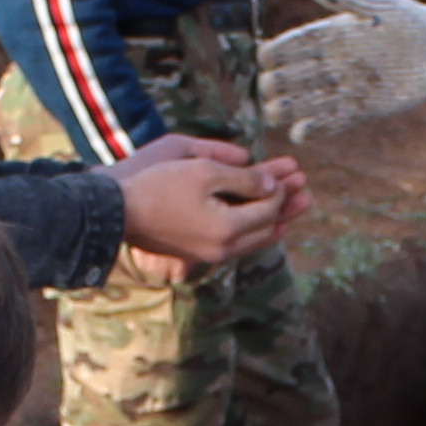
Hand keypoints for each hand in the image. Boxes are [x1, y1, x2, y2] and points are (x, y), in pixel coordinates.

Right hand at [110, 136, 286, 270]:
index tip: (290, 170)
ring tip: (291, 215)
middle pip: (266, 229)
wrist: (117, 212)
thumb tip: (272, 187)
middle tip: (308, 195)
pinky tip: (255, 228)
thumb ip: (243, 179)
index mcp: (228, 229)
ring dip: (272, 222)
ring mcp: (209, 254)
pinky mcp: (196, 253)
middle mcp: (223, 249)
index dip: (280, 187)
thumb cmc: (159, 186)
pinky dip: (251, 232)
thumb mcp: (204, 172)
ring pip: (252, 240)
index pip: (267, 208)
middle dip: (287, 209)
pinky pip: (235, 244)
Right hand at [259, 0, 425, 137]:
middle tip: (265, 88)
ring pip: (311, 99)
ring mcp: (347, 86)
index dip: (278, 51)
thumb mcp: (377, 2)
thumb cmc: (407, 19)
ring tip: (274, 114)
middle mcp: (334, 62)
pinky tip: (300, 134)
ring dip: (291, 108)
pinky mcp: (363, 107)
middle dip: (279, 82)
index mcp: (332, 34)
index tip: (263, 58)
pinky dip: (318, 127)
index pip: (298, 43)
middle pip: (298, 74)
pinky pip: (336, 119)